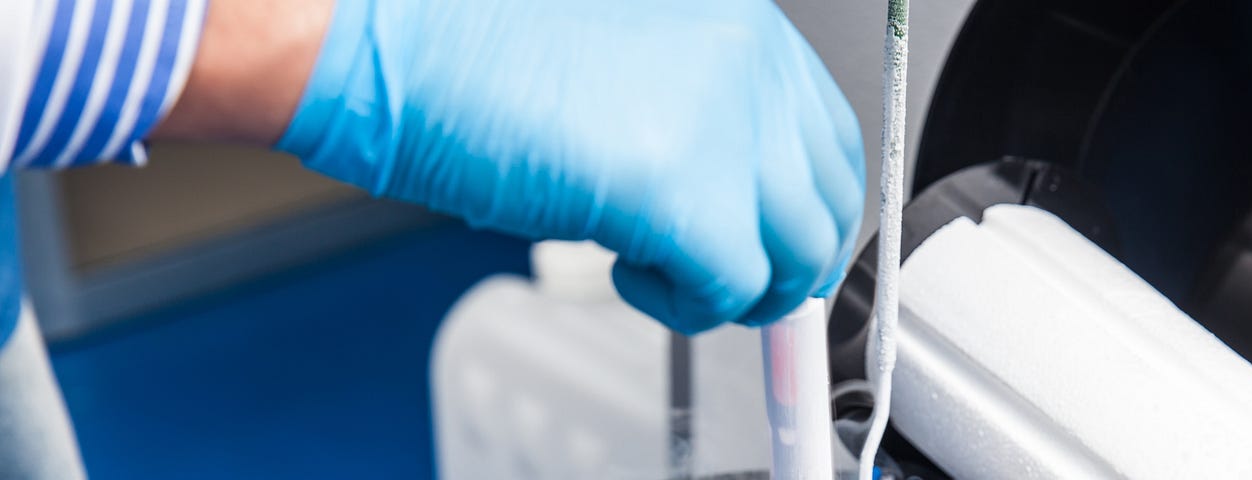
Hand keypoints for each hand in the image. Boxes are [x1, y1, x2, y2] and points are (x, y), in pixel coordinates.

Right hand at [274, 0, 864, 332]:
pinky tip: (629, 272)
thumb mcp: (633, 61)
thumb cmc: (479, 48)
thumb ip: (705, 118)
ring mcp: (724, 125)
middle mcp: (750, 67)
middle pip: (829, 201)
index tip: (783, 246)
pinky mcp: (681, 191)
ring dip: (739, 288)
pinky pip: (732, 289)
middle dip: (789, 262)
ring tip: (670, 276)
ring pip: (795, 254)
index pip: (832, 138)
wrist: (395, 48)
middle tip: (740, 285)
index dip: (810, 209)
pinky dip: (686, 305)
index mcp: (744, 28)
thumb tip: (746, 204)